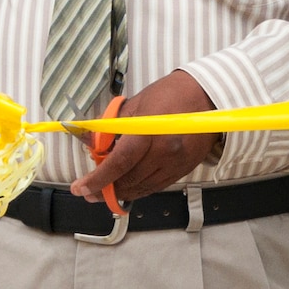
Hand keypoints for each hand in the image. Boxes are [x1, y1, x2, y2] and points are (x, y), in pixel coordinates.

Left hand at [70, 70, 218, 202]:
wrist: (208, 96)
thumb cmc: (170, 95)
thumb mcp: (136, 104)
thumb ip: (113, 128)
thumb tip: (93, 145)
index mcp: (148, 133)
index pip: (118, 164)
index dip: (97, 180)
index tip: (80, 188)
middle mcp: (163, 153)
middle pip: (128, 181)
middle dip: (105, 190)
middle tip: (88, 192)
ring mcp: (175, 164)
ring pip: (142, 188)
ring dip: (120, 193)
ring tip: (104, 192)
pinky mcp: (183, 170)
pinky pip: (156, 187)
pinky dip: (138, 190)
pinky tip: (127, 188)